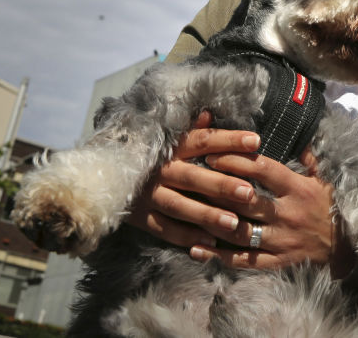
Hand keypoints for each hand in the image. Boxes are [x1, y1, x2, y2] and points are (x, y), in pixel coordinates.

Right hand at [126, 112, 262, 247]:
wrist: (101, 175)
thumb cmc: (149, 154)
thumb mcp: (166, 137)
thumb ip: (191, 130)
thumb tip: (209, 113)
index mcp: (171, 147)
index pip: (203, 141)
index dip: (229, 140)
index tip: (256, 141)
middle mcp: (160, 170)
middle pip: (194, 177)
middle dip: (222, 185)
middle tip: (249, 192)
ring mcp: (148, 195)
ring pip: (180, 206)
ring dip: (207, 215)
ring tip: (233, 223)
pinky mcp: (139, 217)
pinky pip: (163, 229)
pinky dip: (185, 237)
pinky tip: (209, 243)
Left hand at [127, 112, 353, 273]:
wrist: (349, 246)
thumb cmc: (332, 207)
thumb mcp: (325, 178)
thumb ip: (308, 157)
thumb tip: (296, 135)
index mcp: (297, 188)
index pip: (262, 170)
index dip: (235, 160)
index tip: (212, 154)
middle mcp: (287, 213)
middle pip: (245, 199)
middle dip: (215, 188)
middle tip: (190, 179)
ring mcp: (281, 239)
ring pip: (239, 230)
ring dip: (211, 221)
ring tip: (186, 211)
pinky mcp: (278, 261)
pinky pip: (244, 261)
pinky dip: (218, 256)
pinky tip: (196, 248)